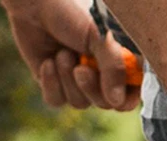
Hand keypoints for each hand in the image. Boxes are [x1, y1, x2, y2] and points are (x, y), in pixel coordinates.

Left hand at [0, 0, 140, 110]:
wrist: (35, 3)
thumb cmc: (73, 13)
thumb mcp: (100, 38)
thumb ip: (114, 68)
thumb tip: (117, 101)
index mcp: (118, 61)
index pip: (132, 94)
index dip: (126, 99)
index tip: (115, 94)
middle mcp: (100, 74)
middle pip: (105, 104)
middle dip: (90, 88)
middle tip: (80, 69)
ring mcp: (77, 81)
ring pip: (80, 103)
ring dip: (68, 80)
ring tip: (61, 54)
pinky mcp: (54, 83)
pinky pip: (57, 100)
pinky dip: (51, 83)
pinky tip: (47, 62)